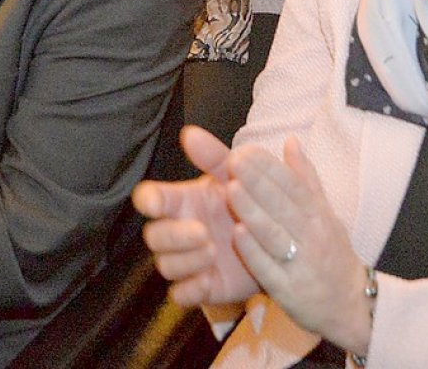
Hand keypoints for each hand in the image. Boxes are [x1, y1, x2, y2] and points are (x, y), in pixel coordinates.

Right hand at [134, 125, 260, 306]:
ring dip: (186, 260)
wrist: (278, 240)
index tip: (155, 201)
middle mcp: (178, 232)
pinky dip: (190, 289)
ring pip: (166, 266)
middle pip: (154, 236)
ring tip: (213, 251)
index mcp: (181, 202)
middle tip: (203, 232)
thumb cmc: (250, 201)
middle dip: (174, 235)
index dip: (148, 200)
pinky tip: (208, 279)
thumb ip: (214, 156)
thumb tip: (190, 133)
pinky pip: (180, 295)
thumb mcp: (236, 175)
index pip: (150, 199)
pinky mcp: (200, 287)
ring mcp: (188, 261)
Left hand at [226, 138, 371, 354]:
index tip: (247, 149)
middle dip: (258, 182)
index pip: (294, 185)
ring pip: (276, 234)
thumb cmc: (332, 254)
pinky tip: (237, 235)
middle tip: (233, 161)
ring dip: (253, 212)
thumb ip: (305, 179)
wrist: (352, 305)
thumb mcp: (325, 214)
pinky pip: (270, 269)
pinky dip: (254, 252)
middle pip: (284, 205)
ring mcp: (302, 263)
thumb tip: (291, 140)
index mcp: (319, 215)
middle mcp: (313, 236)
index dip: (270, 167)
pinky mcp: (290, 290)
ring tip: (231, 190)